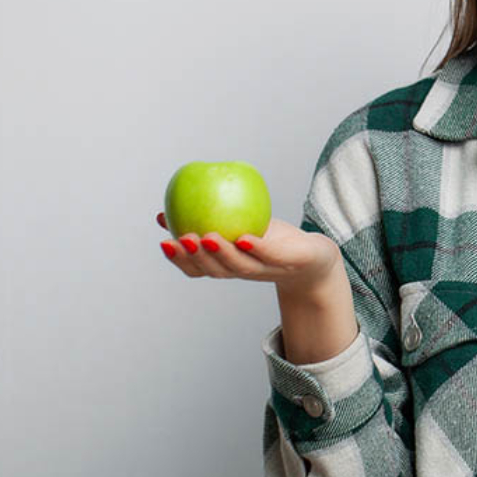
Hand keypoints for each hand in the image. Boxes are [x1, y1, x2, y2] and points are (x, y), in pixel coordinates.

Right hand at [155, 212, 340, 293]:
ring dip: (221, 253)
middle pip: (215, 270)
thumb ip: (209, 217)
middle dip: (195, 257)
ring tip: (206, 237)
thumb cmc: (271, 240)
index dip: (179, 260)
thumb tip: (169, 205)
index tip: (163, 242)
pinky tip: (243, 237)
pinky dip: (255, 248)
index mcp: (228, 265)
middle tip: (180, 239)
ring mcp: (266, 269)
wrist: (313, 257)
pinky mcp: (288, 262)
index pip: (198, 269)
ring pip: (239, 266)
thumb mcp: (238, 226)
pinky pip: (269, 256)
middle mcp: (244, 271)